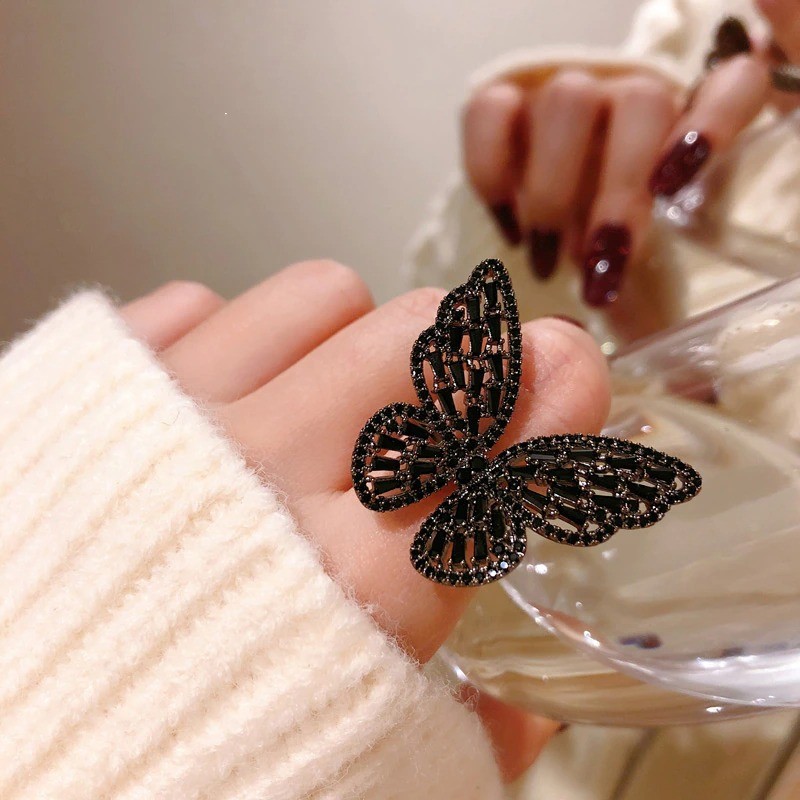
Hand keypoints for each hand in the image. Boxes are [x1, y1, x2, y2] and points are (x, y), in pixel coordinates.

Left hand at [120, 263, 609, 779]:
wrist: (8, 767)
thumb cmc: (188, 769)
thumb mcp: (365, 775)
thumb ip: (469, 739)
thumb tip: (525, 714)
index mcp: (354, 595)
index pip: (491, 453)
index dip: (553, 394)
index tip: (570, 369)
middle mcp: (266, 488)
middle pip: (420, 342)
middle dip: (468, 350)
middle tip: (461, 380)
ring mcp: (174, 422)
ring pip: (323, 297)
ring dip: (357, 335)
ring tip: (338, 394)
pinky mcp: (93, 393)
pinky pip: (204, 302)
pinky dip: (241, 336)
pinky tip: (241, 397)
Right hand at [463, 39, 768, 312]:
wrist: (542, 217)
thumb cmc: (600, 250)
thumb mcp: (639, 281)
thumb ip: (659, 318)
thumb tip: (691, 392)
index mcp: (687, 132)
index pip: (730, 87)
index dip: (715, 121)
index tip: (679, 182)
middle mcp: (632, 98)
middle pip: (640, 104)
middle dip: (614, 194)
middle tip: (591, 267)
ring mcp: (567, 92)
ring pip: (566, 102)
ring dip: (551, 191)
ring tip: (545, 260)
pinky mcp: (504, 101)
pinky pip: (491, 112)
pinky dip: (492, 173)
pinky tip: (509, 228)